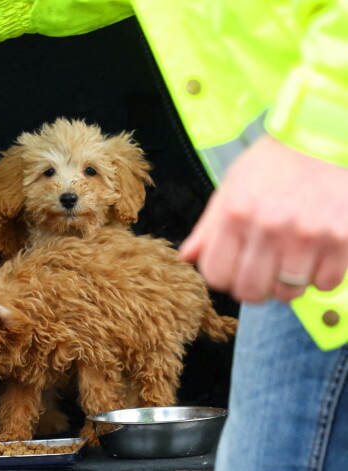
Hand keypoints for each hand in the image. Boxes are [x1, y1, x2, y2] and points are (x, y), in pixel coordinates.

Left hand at [179, 134, 347, 303]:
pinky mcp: (340, 239)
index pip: (216, 276)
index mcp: (235, 214)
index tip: (233, 270)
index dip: (223, 278)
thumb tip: (187, 257)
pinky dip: (320, 275)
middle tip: (262, 272)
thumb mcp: (231, 188)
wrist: (321, 139)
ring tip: (290, 258)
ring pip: (289, 291)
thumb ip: (208, 228)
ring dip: (288, 282)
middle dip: (254, 287)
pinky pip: (325, 282)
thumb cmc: (273, 165)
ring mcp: (307, 235)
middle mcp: (268, 227)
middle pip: (251, 291)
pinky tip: (315, 254)